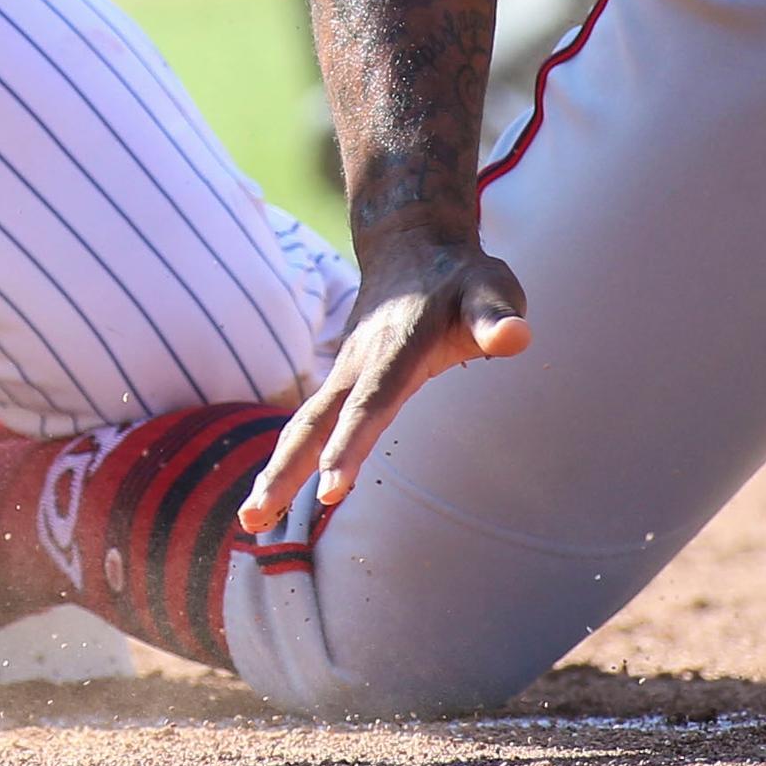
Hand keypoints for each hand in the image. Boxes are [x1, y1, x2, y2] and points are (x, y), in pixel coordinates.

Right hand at [237, 237, 528, 536]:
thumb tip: (515, 335)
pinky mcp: (340, 383)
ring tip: (250, 520)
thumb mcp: (489, 288)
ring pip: (305, 425)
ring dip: (276, 472)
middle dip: (288, 469)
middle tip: (256, 516)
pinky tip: (271, 498)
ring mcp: (344, 372)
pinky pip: (309, 424)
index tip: (329, 489)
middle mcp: (360, 363)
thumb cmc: (461, 277)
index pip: (372, 402)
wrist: (411, 245)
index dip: (351, 445)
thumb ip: (497, 315)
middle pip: (317, 421)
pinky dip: (285, 460)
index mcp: (397, 347)